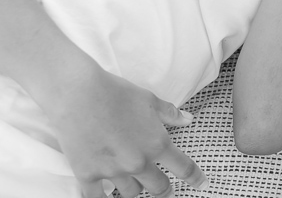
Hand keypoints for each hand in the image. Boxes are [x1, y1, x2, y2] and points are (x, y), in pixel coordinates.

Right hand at [40, 61, 205, 197]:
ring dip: (135, 188)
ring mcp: (112, 171)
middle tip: (163, 189)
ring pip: (130, 193)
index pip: (184, 168)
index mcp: (157, 144)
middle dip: (163, 189)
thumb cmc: (116, 93)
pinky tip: (104, 193)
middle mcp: (138, 162)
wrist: (79, 94)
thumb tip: (188, 119)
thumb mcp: (150, 100)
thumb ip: (170, 114)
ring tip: (134, 183)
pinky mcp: (87, 174)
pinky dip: (102, 197)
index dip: (196, 178)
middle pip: (158, 188)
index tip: (202, 184)